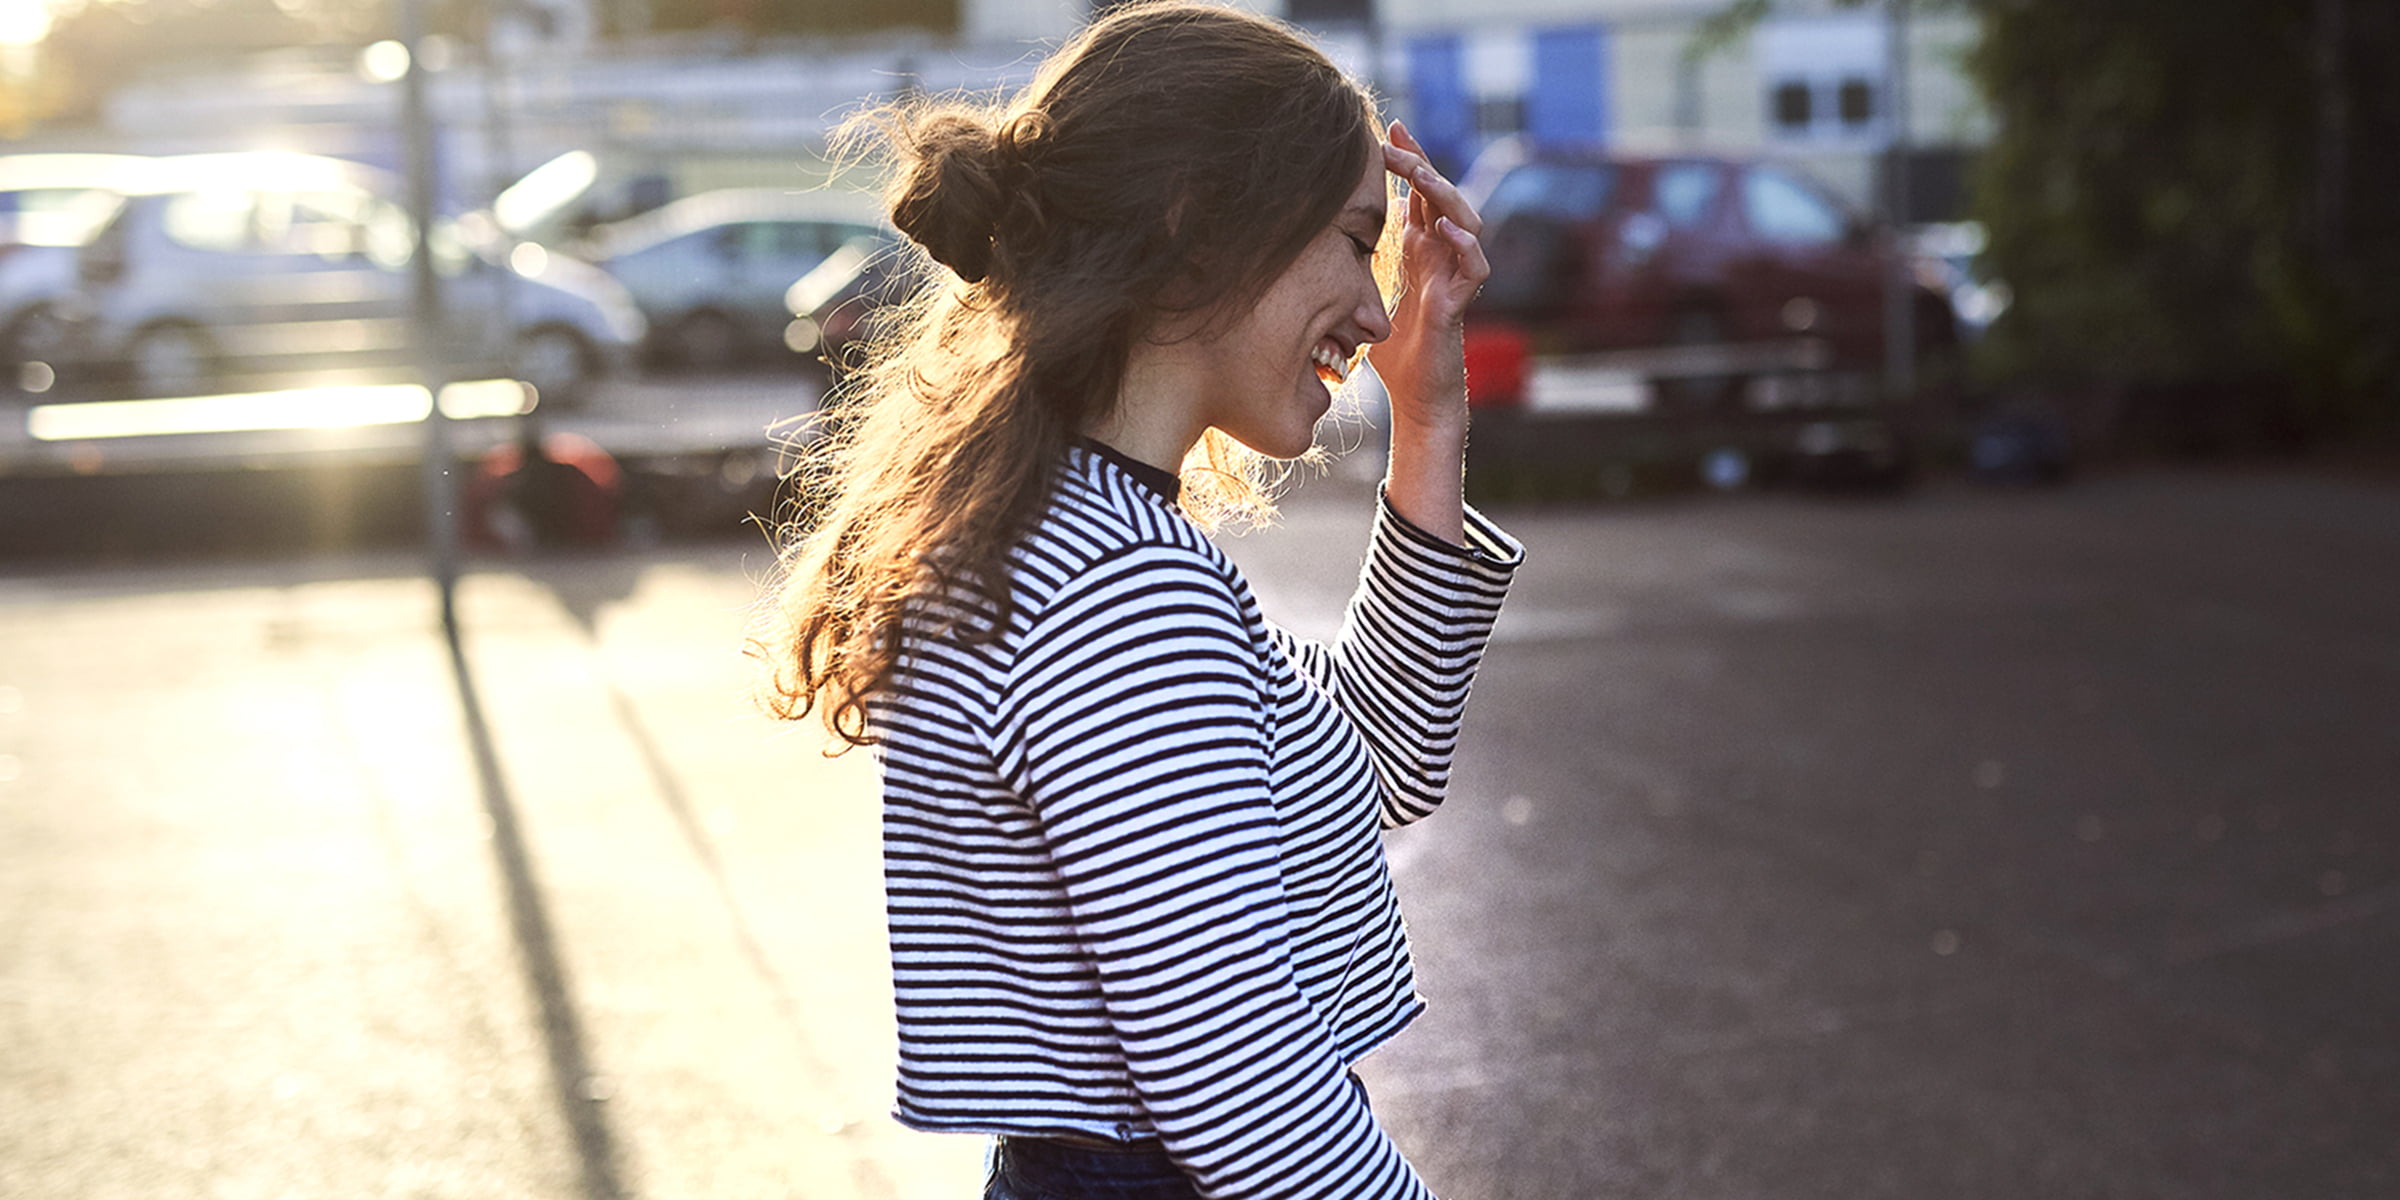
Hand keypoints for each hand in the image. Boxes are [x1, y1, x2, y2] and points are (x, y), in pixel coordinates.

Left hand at [1368, 121, 1490, 439]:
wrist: (1416, 399)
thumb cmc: (1394, 353)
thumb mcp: (1365, 294)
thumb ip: (1358, 264)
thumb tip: (1325, 236)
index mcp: (1420, 251)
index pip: (1418, 195)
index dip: (1408, 161)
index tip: (1387, 130)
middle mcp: (1441, 258)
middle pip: (1441, 197)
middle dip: (1420, 163)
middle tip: (1395, 138)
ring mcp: (1454, 279)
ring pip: (1466, 221)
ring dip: (1444, 194)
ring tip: (1420, 174)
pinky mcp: (1460, 306)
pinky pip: (1475, 268)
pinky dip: (1465, 245)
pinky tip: (1445, 228)